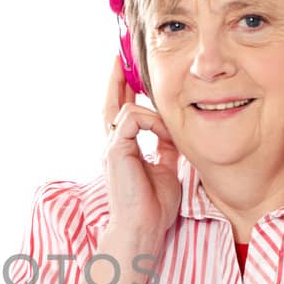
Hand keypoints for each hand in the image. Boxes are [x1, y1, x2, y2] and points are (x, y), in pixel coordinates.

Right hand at [101, 57, 181, 245]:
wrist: (142, 228)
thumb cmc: (153, 208)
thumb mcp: (166, 169)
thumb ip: (165, 148)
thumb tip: (173, 132)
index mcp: (123, 150)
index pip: (120, 113)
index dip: (124, 91)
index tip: (131, 72)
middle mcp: (113, 145)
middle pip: (111, 102)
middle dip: (117, 77)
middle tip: (122, 55)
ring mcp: (112, 146)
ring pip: (127, 107)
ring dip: (155, 111)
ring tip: (170, 119)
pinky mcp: (115, 149)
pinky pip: (134, 117)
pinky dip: (153, 122)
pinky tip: (166, 136)